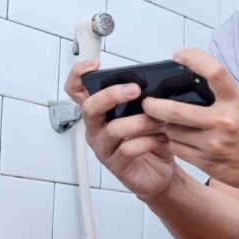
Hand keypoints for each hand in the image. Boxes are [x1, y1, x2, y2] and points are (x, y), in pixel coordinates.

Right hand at [65, 59, 175, 199]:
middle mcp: (97, 129)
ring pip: (114, 129)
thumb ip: (145, 100)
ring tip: (161, 120)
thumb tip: (156, 83)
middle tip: (135, 90)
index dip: (78, 74)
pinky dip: (149, 141)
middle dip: (112, 95)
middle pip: (90, 107)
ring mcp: (104, 147)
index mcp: (100, 113)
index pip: (76, 90)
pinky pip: (128, 149)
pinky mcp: (117, 165)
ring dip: (141, 121)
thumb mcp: (146, 115)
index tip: (95, 64)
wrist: (160, 174)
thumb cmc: (151, 141)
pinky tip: (163, 138)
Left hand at [141, 48, 238, 189]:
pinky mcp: (208, 163)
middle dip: (153, 106)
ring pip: (172, 132)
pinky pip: (178, 149)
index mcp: (238, 100)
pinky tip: (176, 137)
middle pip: (176, 110)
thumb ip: (220, 93)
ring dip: (164, 126)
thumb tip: (187, 78)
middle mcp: (225, 121)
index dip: (193, 57)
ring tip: (163, 121)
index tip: (178, 54)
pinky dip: (172, 141)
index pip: (214, 71)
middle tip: (147, 102)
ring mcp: (215, 145)